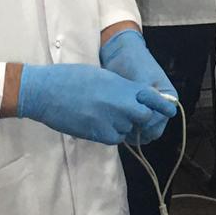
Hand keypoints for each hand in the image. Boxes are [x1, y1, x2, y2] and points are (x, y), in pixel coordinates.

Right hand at [16, 63, 175, 145]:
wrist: (46, 92)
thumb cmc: (70, 78)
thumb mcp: (101, 75)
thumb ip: (120, 87)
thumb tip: (131, 95)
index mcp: (122, 86)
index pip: (151, 97)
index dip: (162, 104)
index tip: (170, 109)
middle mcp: (121, 105)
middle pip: (144, 117)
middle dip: (141, 117)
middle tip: (130, 115)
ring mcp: (110, 121)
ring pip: (128, 129)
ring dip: (123, 125)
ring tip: (104, 115)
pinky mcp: (98, 135)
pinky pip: (115, 138)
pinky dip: (111, 134)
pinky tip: (98, 124)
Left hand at [99, 29, 177, 143]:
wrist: (119, 54)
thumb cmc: (134, 61)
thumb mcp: (143, 77)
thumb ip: (147, 98)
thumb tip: (146, 117)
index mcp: (169, 98)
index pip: (161, 120)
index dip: (147, 122)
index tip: (132, 117)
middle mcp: (161, 108)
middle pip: (153, 130)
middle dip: (139, 130)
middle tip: (124, 123)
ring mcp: (148, 112)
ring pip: (143, 133)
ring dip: (131, 132)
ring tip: (119, 122)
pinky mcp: (135, 114)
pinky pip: (133, 130)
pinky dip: (125, 129)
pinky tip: (116, 123)